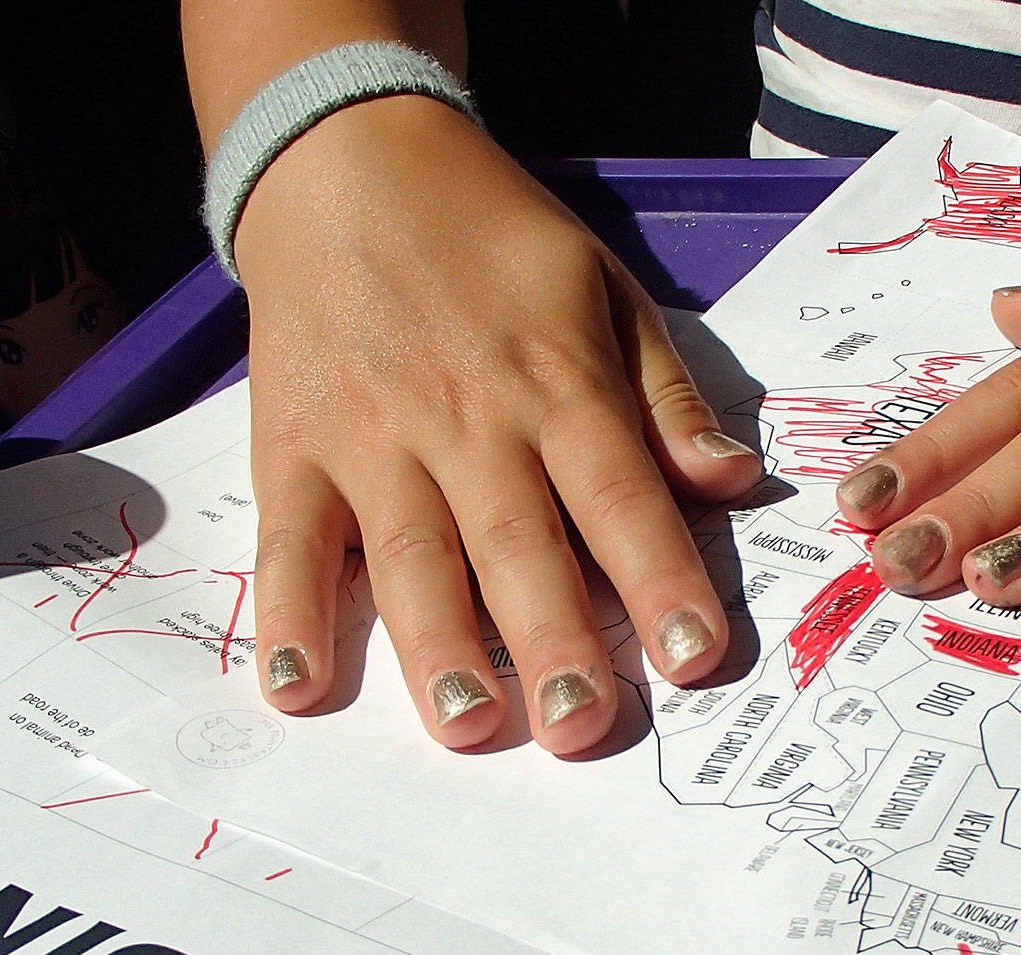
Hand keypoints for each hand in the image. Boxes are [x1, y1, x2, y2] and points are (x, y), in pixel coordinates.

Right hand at [236, 96, 761, 751]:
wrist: (348, 160)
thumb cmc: (492, 236)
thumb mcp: (604, 287)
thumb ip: (665, 394)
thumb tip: (732, 481)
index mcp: (556, 383)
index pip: (618, 495)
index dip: (659, 577)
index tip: (696, 656)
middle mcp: (466, 420)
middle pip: (516, 543)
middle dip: (553, 640)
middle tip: (584, 728)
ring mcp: (371, 437)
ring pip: (408, 555)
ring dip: (437, 645)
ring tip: (470, 724)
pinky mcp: (293, 447)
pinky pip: (289, 540)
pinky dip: (288, 613)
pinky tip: (297, 686)